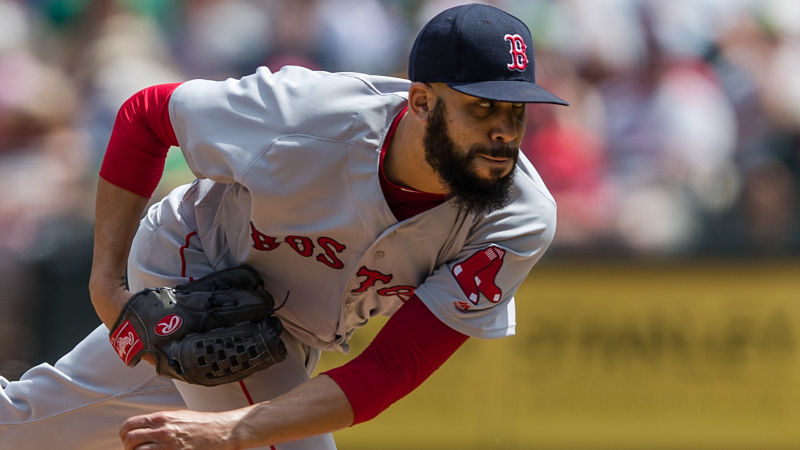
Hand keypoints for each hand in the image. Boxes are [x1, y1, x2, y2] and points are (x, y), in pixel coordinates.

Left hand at [120, 409, 245, 449]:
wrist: (223, 432)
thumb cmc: (206, 425)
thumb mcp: (180, 416)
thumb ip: (161, 422)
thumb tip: (146, 429)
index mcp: (163, 418)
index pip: (130, 425)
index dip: (124, 433)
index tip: (126, 438)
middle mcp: (162, 431)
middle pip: (130, 440)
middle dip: (129, 447)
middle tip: (135, 449)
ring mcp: (167, 446)